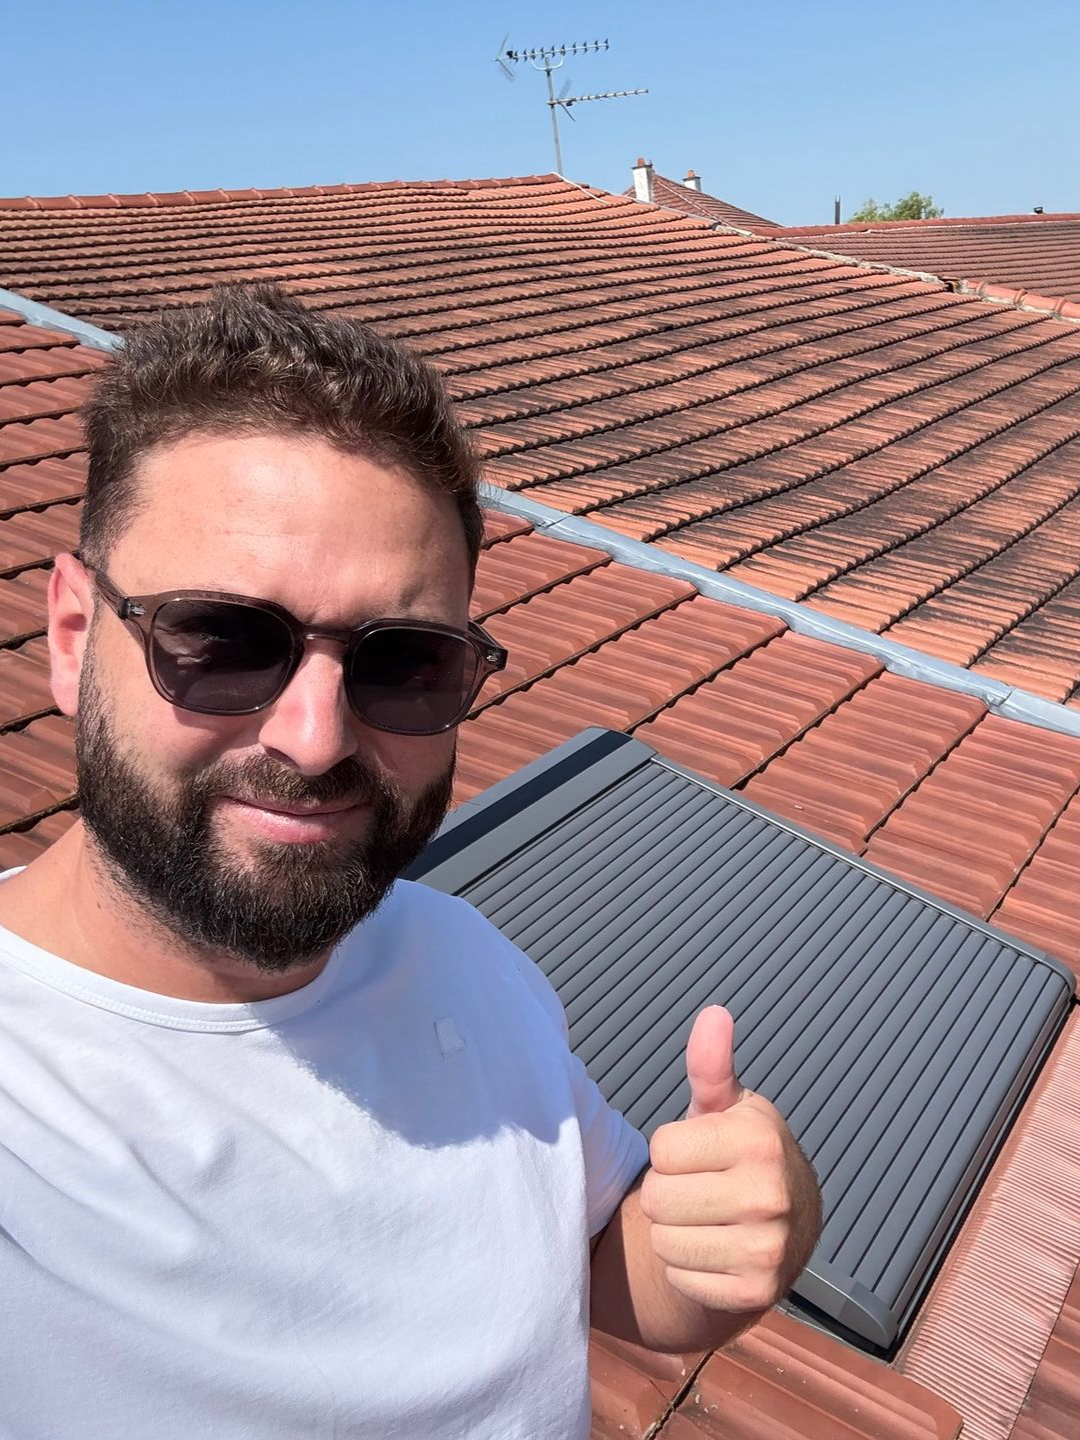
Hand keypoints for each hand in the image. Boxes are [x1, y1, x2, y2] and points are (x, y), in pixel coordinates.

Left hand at [640, 1006, 820, 1315]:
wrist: (789, 1224)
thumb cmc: (741, 1154)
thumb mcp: (726, 1107)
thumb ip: (710, 1066)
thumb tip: (714, 1014)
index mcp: (759, 1140)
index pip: (661, 1148)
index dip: (671, 1150)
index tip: (699, 1151)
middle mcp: (770, 1195)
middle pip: (657, 1198)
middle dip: (668, 1191)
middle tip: (700, 1188)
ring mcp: (767, 1248)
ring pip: (663, 1241)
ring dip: (673, 1232)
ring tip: (706, 1218)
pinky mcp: (755, 1293)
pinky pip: (679, 1278)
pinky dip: (687, 1268)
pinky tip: (715, 1251)